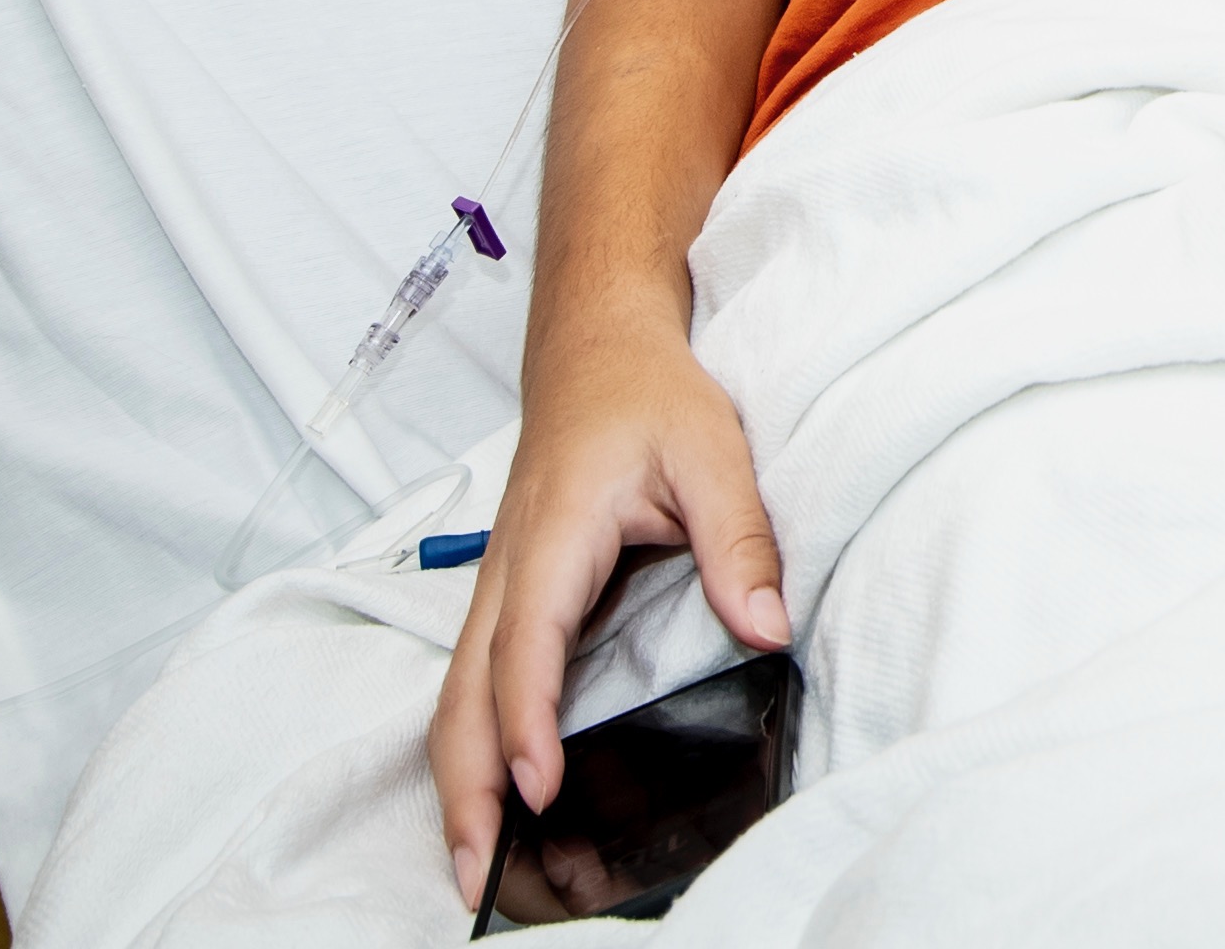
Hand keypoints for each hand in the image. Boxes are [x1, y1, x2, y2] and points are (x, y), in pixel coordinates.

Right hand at [427, 315, 788, 906]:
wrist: (595, 345)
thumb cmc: (647, 392)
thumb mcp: (712, 449)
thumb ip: (739, 538)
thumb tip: (768, 627)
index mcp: (554, 536)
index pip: (527, 646)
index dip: (527, 722)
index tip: (538, 789)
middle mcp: (509, 572)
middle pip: (461, 699)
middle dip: (464, 793)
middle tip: (477, 878)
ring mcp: (500, 590)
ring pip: (456, 702)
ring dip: (460, 785)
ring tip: (477, 869)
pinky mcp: (510, 601)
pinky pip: (476, 688)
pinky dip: (475, 752)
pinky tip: (498, 803)